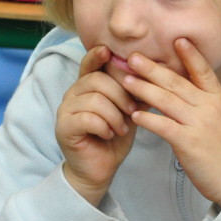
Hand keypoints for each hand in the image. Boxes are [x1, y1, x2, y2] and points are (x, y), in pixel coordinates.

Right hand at [56, 45, 138, 204]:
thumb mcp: (128, 111)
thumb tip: (156, 71)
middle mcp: (73, 94)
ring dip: (114, 114)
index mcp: (87, 86)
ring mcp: (65, 111)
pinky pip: (87, 118)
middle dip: (120, 94)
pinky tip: (109, 135)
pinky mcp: (64, 128)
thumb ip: (134, 92)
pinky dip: (104, 126)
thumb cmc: (114, 137)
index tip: (109, 51)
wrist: (100, 169)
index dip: (97, 55)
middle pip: (96, 80)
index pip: (89, 64)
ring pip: (94, 99)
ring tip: (121, 128)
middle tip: (132, 110)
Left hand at [123, 39, 220, 206]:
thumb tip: (186, 87)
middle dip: (153, 68)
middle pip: (177, 82)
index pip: (203, 71)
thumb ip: (205, 101)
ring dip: (144, 89)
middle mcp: (209, 107)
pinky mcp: (189, 143)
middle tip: (133, 57)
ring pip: (167, 100)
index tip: (177, 39)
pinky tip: (135, 114)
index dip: (190, 55)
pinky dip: (148, 119)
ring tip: (125, 80)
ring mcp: (199, 124)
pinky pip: (164, 126)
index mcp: (219, 99)